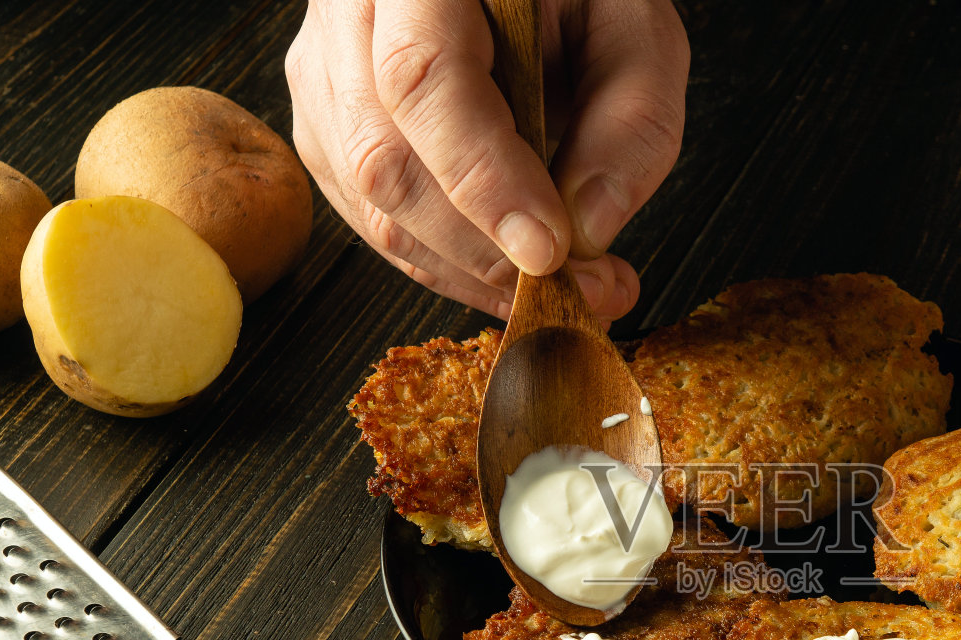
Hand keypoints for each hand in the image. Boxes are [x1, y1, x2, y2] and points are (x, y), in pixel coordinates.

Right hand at [285, 0, 687, 320]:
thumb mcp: (635, 27)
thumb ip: (632, 117)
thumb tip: (589, 231)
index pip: (421, 79)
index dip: (483, 179)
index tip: (549, 250)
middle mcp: (349, 14)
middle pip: (382, 158)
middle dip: (484, 251)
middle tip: (582, 290)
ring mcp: (325, 74)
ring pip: (373, 206)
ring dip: (472, 272)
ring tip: (566, 286)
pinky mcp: (330, 128)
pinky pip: (374, 221)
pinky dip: (449, 264)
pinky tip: (512, 268)